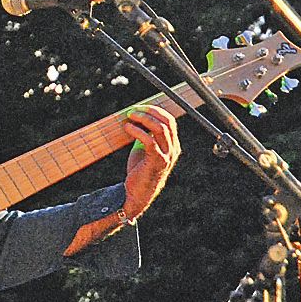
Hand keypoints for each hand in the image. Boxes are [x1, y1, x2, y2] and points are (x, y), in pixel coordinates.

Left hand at [120, 104, 180, 219]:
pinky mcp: (157, 161)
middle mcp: (173, 149)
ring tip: (130, 116)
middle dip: (150, 112)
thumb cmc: (139, 170)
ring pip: (160, 128)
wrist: (137, 194)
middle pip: (167, 121)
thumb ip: (145, 135)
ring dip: (144, 119)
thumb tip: (135, 116)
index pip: (170, 121)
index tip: (140, 107)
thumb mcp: (144, 150)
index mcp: (172, 145)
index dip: (155, 111)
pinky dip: (137, 131)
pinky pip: (149, 140)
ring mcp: (167, 156)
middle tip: (134, 110)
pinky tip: (127, 128)